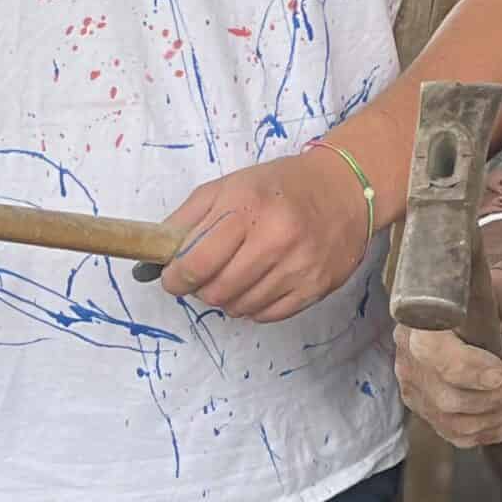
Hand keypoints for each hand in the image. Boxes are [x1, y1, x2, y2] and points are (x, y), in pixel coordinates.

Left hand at [156, 144, 372, 321]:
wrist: (345, 188)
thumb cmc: (280, 186)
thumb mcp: (229, 186)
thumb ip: (188, 218)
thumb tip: (155, 254)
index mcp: (248, 207)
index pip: (197, 262)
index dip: (176, 277)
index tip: (173, 277)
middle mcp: (277, 237)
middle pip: (217, 291)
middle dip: (201, 289)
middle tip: (206, 276)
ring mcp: (300, 265)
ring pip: (241, 307)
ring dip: (228, 298)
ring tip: (235, 277)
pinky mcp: (317, 287)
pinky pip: (268, 315)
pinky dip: (254, 307)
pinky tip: (258, 286)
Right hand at [391, 252, 501, 447]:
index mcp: (421, 319)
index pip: (431, 354)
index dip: (468, 370)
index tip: (501, 373)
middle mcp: (410, 357)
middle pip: (450, 399)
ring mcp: (419, 391)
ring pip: (460, 423)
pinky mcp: (432, 415)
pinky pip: (464, 436)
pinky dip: (496, 426)